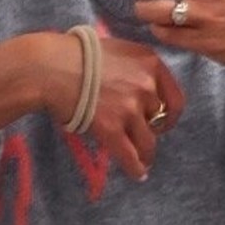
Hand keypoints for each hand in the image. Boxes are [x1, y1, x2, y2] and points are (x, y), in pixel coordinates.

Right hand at [38, 31, 184, 181]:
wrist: (50, 66)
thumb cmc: (75, 54)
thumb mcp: (116, 50)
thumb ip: (133, 68)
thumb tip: (139, 89)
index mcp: (150, 63)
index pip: (175, 97)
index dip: (170, 115)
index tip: (163, 123)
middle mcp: (146, 85)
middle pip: (159, 119)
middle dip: (150, 129)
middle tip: (140, 135)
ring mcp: (130, 108)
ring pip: (147, 141)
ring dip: (145, 153)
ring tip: (142, 161)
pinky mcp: (111, 128)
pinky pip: (130, 156)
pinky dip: (135, 168)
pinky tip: (138, 174)